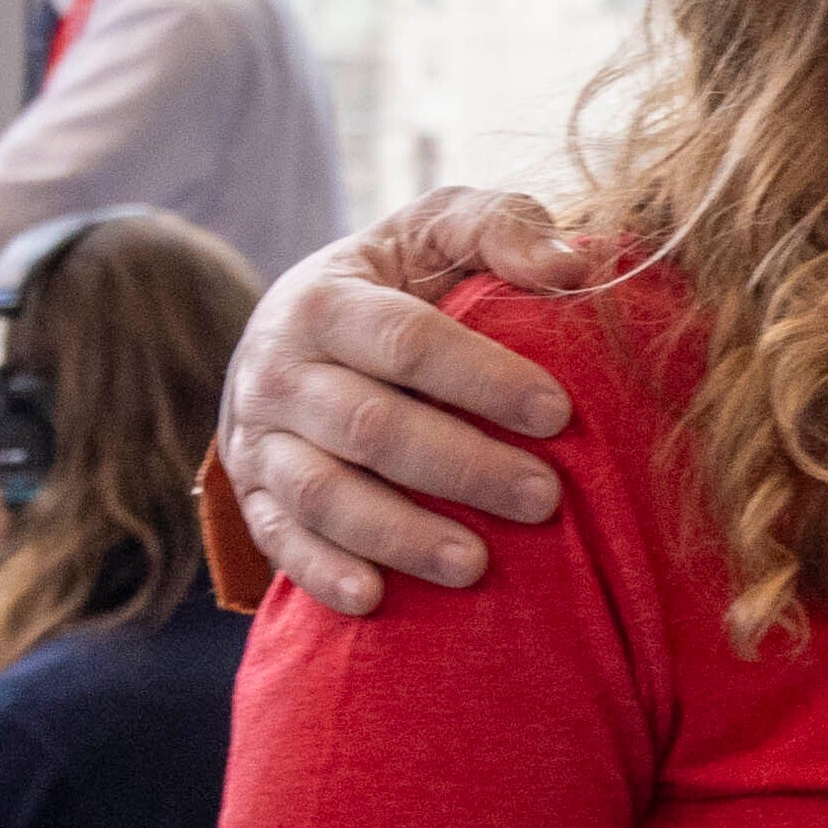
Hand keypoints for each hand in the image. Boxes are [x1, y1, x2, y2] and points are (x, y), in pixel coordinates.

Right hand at [220, 191, 604, 616]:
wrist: (297, 328)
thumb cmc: (397, 279)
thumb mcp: (439, 230)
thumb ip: (502, 227)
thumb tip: (573, 265)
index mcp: (327, 301)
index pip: (405, 341)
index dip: (482, 378)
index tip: (558, 413)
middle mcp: (279, 371)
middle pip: (372, 427)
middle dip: (462, 467)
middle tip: (544, 499)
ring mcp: (260, 439)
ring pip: (324, 494)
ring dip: (399, 534)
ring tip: (476, 565)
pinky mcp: (254, 494)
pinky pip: (279, 540)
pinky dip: (321, 572)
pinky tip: (375, 600)